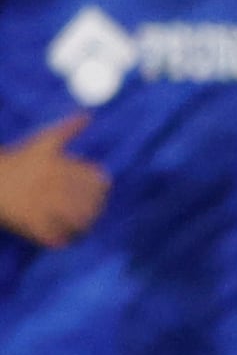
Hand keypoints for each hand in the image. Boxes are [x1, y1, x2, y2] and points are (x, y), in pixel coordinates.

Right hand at [0, 113, 104, 246]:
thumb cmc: (18, 159)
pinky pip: (57, 238)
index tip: (100, 190)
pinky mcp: (29, 224)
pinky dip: (64, 239)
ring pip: (78, 222)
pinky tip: (64, 236)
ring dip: (84, 225)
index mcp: (58, 166)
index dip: (101, 187)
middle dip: (95, 208)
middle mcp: (51, 185)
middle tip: (92, 210)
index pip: (95, 180)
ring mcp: (40, 206)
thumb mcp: (43, 141)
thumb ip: (68, 129)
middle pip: (90, 203)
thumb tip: (89, 114)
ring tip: (82, 224)